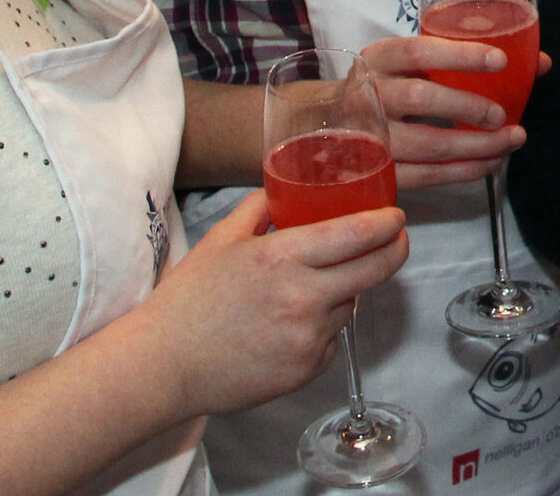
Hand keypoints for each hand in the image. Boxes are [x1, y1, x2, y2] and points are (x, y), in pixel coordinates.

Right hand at [133, 189, 408, 419]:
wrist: (163, 365)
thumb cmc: (188, 300)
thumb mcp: (222, 239)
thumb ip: (261, 207)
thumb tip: (286, 189)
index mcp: (282, 257)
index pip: (358, 235)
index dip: (387, 225)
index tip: (396, 218)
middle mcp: (303, 297)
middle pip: (376, 270)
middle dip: (394, 250)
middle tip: (395, 241)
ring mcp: (307, 337)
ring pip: (350, 305)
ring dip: (345, 292)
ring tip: (310, 290)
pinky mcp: (305, 370)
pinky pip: (332, 340)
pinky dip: (322, 329)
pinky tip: (289, 326)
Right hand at [358, 34, 551, 190]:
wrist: (325, 122)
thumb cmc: (386, 84)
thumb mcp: (412, 61)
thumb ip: (468, 57)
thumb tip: (540, 63)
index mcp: (380, 58)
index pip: (420, 50)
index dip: (461, 55)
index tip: (500, 60)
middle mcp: (369, 94)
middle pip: (421, 98)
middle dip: (468, 106)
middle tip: (503, 115)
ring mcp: (370, 137)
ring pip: (426, 144)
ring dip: (474, 146)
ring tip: (510, 141)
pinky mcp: (378, 171)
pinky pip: (425, 176)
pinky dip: (462, 172)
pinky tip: (490, 164)